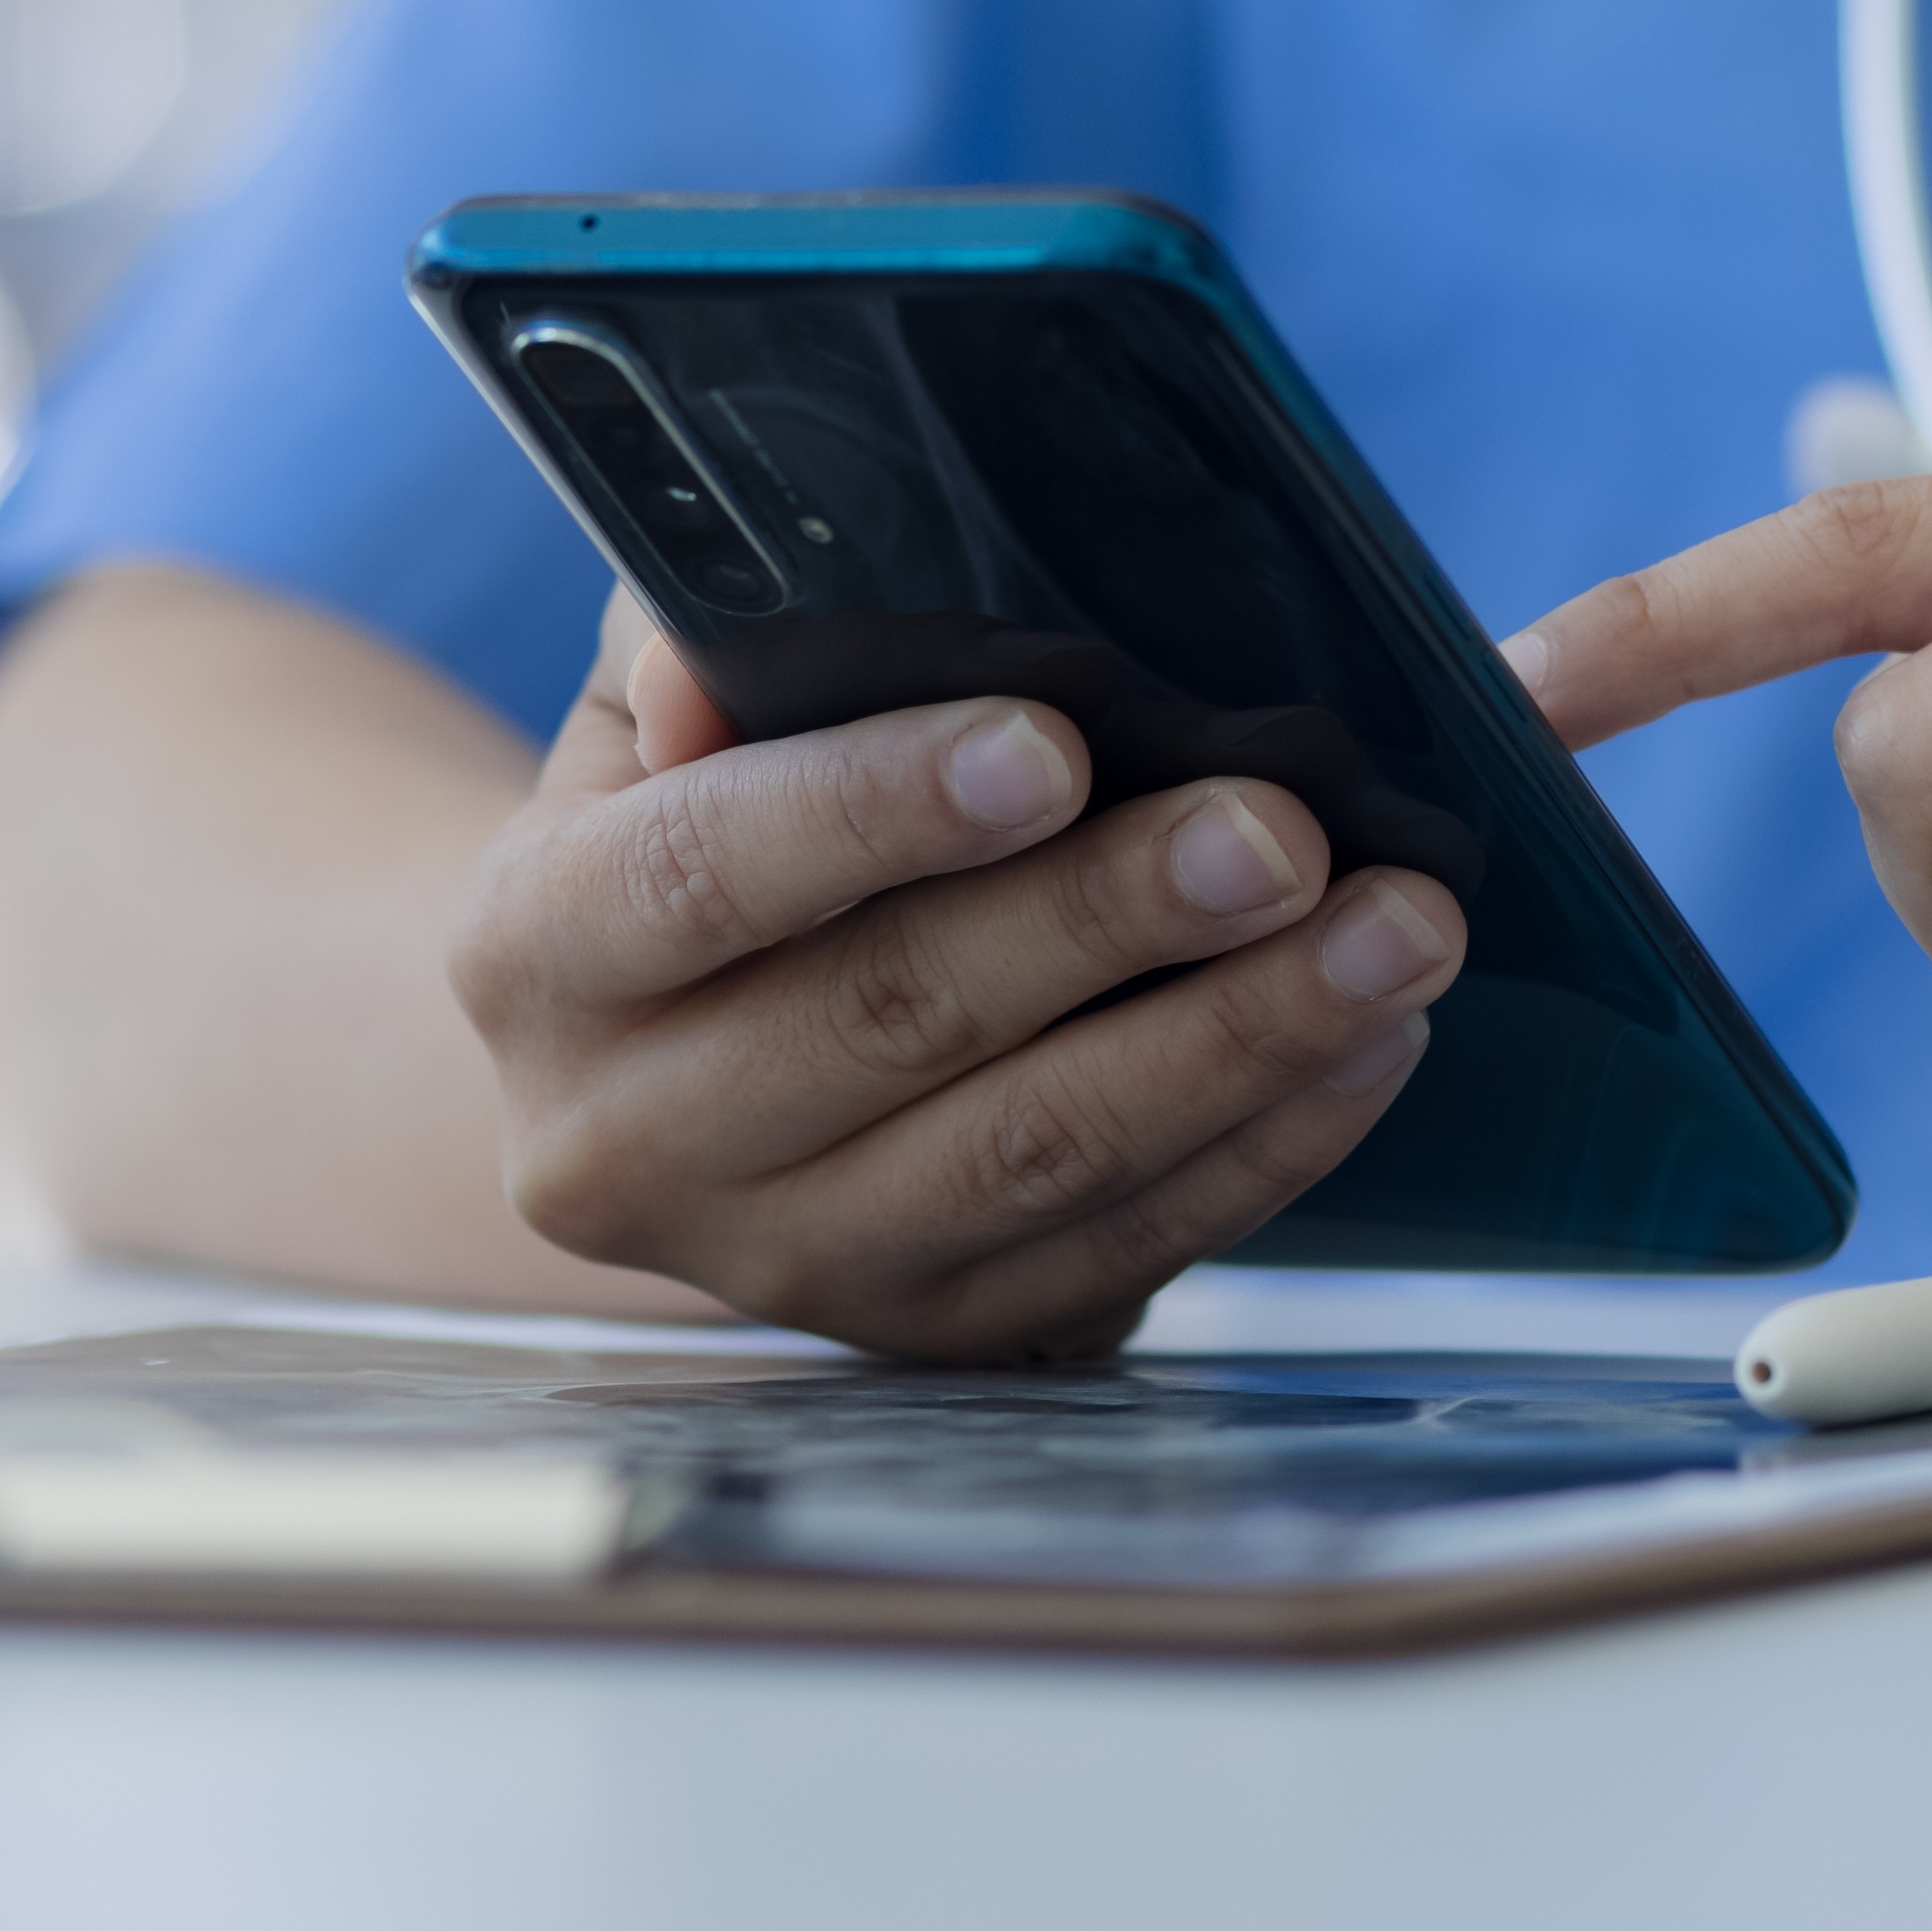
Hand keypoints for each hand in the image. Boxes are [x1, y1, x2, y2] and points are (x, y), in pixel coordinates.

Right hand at [448, 592, 1468, 1356]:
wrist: (652, 1079)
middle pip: (892, 1022)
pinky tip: (1367, 1044)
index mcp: (535, 946)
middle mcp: (623, 1138)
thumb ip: (717, 631)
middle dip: (1111, 917)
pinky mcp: (923, 1344)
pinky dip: (1259, 1146)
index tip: (1057, 739)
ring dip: (1235, 1040)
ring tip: (1396, 930)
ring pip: (1029, 1156)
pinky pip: (1116, 1250)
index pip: (704, 869)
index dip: (877, 805)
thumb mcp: (661, 714)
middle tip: (1291, 830)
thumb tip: (783, 587)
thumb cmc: (693, 827)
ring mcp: (778, 1269)